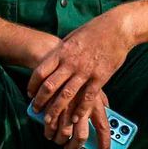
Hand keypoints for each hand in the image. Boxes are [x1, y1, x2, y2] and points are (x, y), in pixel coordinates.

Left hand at [28, 13, 130, 148]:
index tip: (29, 94)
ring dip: (56, 109)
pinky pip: (88, 97)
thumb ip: (61, 52)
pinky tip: (75, 118)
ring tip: (49, 120)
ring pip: (66, 95)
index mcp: (61, 52)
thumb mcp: (71, 38)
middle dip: (40, 101)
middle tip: (35, 110)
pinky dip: (80, 109)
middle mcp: (71, 63)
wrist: (117, 28)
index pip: (40, 72)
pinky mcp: (100, 77)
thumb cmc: (93, 31)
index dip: (32, 85)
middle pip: (50, 86)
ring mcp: (86, 71)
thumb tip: (51, 62)